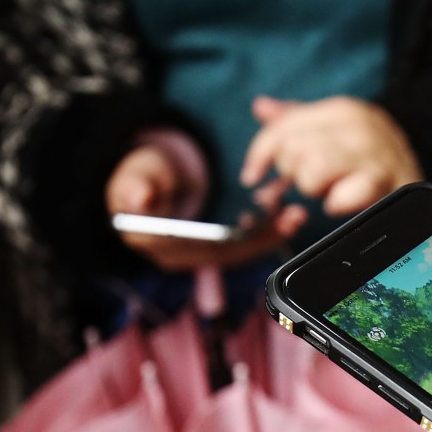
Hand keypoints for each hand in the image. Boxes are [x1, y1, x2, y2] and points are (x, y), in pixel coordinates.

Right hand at [106, 139, 305, 270]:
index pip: (197, 249)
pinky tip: (289, 216)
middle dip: (262, 238)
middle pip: (226, 254)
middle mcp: (184, 257)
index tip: (254, 226)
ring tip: (297, 215)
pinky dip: (270, 230)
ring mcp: (203, 254)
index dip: (228, 240)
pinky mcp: (220, 247)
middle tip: (291, 218)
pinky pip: (248, 243)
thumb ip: (134, 186)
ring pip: (242, 250)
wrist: (152, 176)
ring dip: (272, 234)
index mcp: (159, 246)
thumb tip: (137, 198)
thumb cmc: (141, 174)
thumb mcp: (135, 176)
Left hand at [241, 96, 422, 216]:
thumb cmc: (377, 165)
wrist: (426, 192)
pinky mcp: (382, 185)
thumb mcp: (340, 134)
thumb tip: (262, 106)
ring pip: (310, 170)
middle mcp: (360, 125)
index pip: (283, 125)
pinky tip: (343, 203)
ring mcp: (374, 153)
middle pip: (293, 148)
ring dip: (311, 189)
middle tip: (306, 185)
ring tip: (327, 191)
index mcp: (344, 110)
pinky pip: (336, 198)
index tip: (252, 176)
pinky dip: (334, 206)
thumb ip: (300, 121)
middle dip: (291, 175)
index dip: (260, 153)